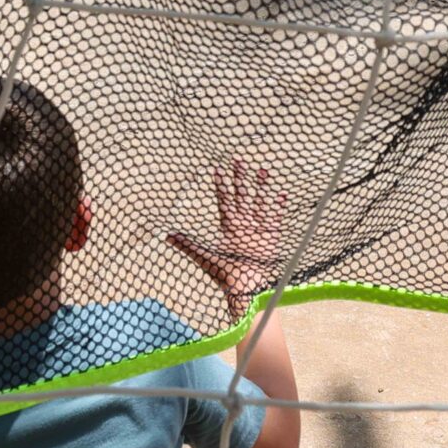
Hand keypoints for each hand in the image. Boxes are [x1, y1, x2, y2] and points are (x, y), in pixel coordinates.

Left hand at [168, 158, 286, 305]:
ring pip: (259, 202)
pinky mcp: (270, 236)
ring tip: (263, 171)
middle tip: (238, 160)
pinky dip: (277, 207)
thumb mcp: (204, 256)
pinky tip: (281, 194)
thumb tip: (166, 236)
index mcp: (228, 227)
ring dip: (261, 187)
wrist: (245, 287)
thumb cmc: (224, 274)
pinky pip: (275, 217)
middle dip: (240, 179)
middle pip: (241, 196)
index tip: (217, 169)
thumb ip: (188, 245)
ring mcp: (257, 229)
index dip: (221, 185)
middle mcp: (243, 224)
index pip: (224, 201)